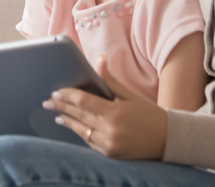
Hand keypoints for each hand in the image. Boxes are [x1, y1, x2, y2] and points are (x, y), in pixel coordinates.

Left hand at [43, 55, 167, 158]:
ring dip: (67, 121)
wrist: (167, 139)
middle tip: (47, 102)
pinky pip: (89, 142)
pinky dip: (80, 133)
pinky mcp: (109, 154)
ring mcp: (109, 144)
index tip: (55, 92)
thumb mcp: (130, 95)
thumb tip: (99, 59)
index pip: (84, 102)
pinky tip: (73, 125)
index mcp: (115, 112)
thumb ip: (110, 80)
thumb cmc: (148, 114)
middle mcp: (110, 130)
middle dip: (61, 107)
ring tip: (56, 115)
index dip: (67, 96)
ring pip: (81, 131)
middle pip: (79, 116)